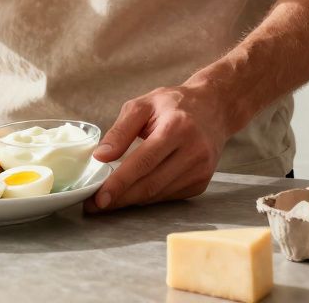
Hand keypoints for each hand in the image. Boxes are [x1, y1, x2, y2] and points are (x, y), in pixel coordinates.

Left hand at [86, 83, 232, 212]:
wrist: (213, 108)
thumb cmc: (173, 104)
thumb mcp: (142, 105)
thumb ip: (120, 131)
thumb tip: (100, 156)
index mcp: (177, 128)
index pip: (143, 162)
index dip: (119, 183)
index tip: (98, 197)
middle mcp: (193, 151)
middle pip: (151, 184)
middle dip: (120, 197)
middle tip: (95, 204)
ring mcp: (201, 170)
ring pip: (158, 194)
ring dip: (131, 200)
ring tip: (109, 199)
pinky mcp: (202, 182)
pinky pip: (168, 196)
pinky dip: (148, 196)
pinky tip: (133, 191)